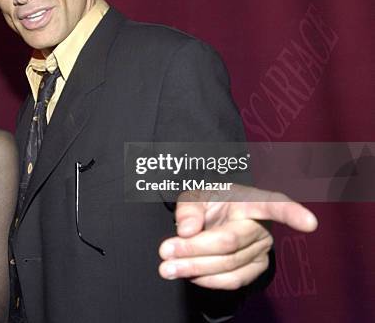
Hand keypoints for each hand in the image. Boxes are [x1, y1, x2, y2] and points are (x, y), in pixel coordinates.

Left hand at [158, 184, 317, 289]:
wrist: (217, 218)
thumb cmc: (210, 203)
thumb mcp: (195, 196)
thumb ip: (189, 209)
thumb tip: (188, 230)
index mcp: (251, 200)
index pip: (274, 204)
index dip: (292, 213)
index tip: (310, 223)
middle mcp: (262, 225)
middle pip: (229, 242)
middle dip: (194, 250)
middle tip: (164, 252)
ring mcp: (263, 250)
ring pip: (227, 265)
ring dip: (194, 268)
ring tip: (166, 267)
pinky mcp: (256, 269)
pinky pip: (233, 280)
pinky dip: (206, 279)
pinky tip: (188, 273)